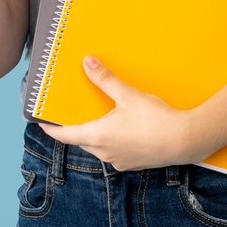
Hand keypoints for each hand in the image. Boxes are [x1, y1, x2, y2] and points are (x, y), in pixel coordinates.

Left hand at [38, 56, 202, 170]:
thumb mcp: (128, 96)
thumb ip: (106, 80)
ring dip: (93, 135)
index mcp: (98, 137)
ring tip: (96, 119)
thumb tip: (87, 63)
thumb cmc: (156, 119)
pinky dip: (109, 141)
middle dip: (74, 128)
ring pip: (97, 147)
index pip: (64, 135)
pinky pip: (112, 152)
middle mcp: (104, 152)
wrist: (186, 141)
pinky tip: (120, 130)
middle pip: (81, 140)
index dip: (51, 128)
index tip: (41, 122)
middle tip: (71, 114)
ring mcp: (118, 160)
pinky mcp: (132, 163)